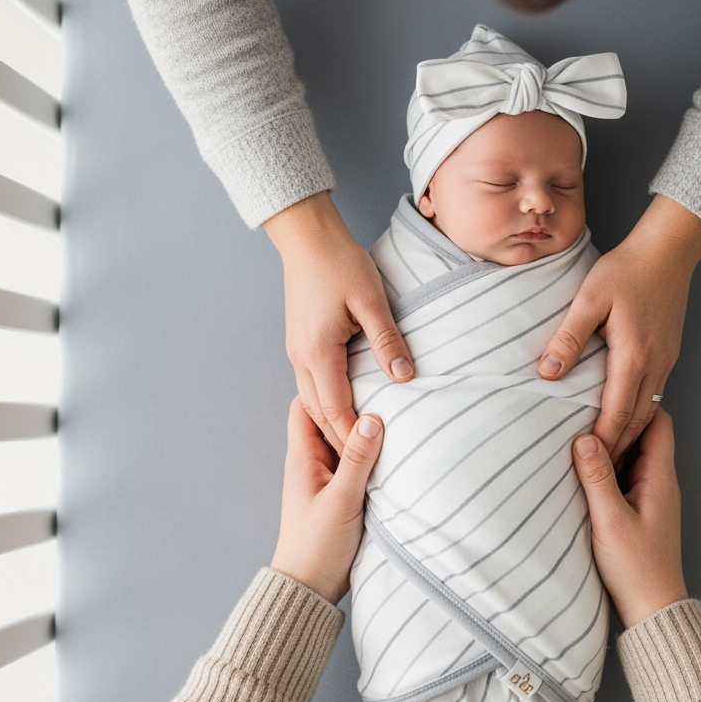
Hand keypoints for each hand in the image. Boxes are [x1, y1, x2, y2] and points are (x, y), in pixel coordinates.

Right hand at [265, 193, 412, 450]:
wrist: (307, 237)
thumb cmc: (339, 263)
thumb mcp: (371, 302)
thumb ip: (387, 341)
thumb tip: (404, 376)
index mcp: (317, 352)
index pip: (335, 410)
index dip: (353, 436)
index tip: (372, 458)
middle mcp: (300, 357)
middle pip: (319, 412)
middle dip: (339, 439)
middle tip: (363, 465)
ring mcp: (296, 350)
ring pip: (311, 400)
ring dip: (331, 423)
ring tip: (354, 443)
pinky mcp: (300, 342)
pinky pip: (310, 383)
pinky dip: (325, 403)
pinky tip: (343, 406)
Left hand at [271, 398, 382, 602]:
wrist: (311, 589)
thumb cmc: (316, 547)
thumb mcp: (342, 500)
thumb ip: (358, 459)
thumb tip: (374, 418)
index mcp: (303, 457)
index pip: (307, 405)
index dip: (327, 386)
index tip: (357, 374)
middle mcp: (313, 462)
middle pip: (330, 419)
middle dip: (353, 404)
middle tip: (383, 389)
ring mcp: (328, 478)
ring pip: (346, 441)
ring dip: (365, 432)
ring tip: (395, 414)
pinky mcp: (342, 494)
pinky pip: (356, 463)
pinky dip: (371, 455)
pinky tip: (393, 451)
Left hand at [538, 195, 700, 458]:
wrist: (668, 250)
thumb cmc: (626, 269)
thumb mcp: (590, 298)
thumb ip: (569, 336)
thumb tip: (549, 373)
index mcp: (633, 356)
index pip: (616, 413)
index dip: (601, 441)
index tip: (584, 461)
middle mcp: (655, 365)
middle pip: (636, 421)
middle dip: (617, 449)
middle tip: (598, 473)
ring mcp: (666, 362)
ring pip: (649, 411)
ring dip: (630, 435)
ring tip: (610, 456)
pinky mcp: (668, 354)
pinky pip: (654, 395)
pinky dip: (640, 415)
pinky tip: (626, 420)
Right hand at [572, 408, 686, 627]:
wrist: (651, 610)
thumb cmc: (637, 570)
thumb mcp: (610, 520)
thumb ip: (597, 478)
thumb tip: (584, 438)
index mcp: (660, 478)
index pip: (658, 421)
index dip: (634, 406)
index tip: (604, 399)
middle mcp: (659, 482)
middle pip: (643, 435)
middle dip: (616, 422)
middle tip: (584, 414)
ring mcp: (649, 496)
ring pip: (631, 455)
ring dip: (609, 447)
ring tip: (578, 439)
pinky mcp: (637, 510)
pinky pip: (623, 476)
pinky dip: (605, 469)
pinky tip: (583, 473)